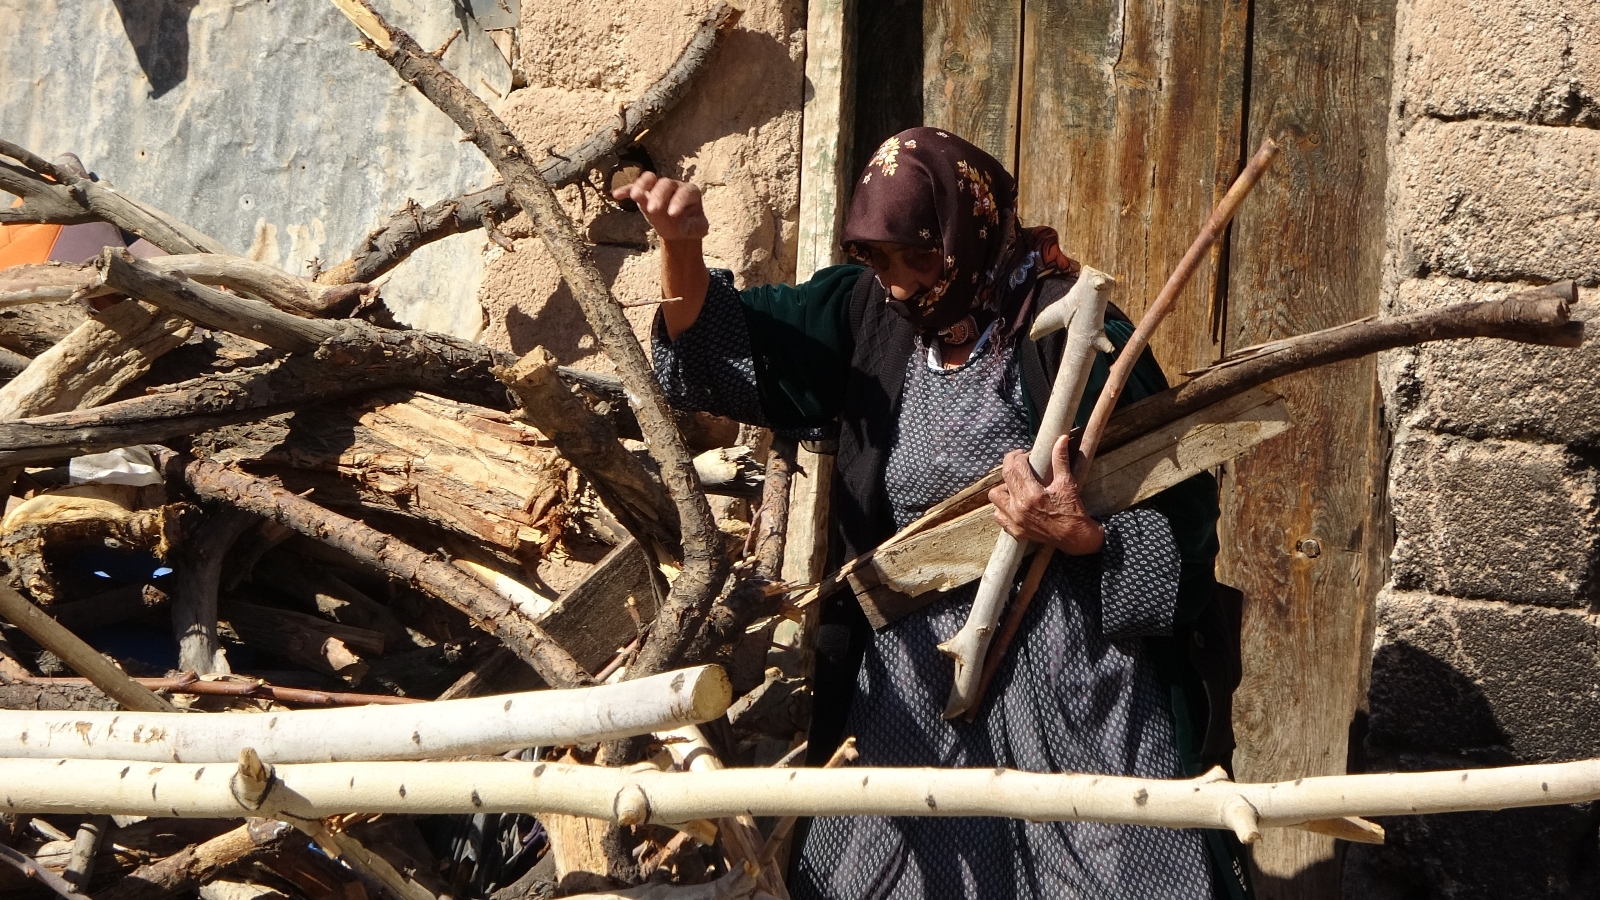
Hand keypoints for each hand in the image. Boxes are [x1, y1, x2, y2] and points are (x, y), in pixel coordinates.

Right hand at [612, 172, 708, 243]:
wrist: (679, 228)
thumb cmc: (691, 226)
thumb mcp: (699, 229)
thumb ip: (696, 227)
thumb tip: (684, 225)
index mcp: (690, 192)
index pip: (684, 192)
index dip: (678, 201)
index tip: (672, 215)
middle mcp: (674, 185)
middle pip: (665, 183)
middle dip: (658, 195)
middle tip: (653, 210)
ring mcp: (658, 187)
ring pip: (649, 178)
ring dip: (641, 185)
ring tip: (635, 196)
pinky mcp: (645, 193)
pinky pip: (634, 187)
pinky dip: (625, 190)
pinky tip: (617, 195)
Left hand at [989, 435, 1104, 554]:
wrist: (1075, 538)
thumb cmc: (1072, 510)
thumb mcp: (1067, 483)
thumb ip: (1060, 459)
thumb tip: (1061, 439)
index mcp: (1033, 494)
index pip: (1017, 466)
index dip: (1020, 456)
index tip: (1026, 454)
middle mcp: (1020, 507)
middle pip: (1005, 476)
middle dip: (1010, 464)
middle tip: (1018, 461)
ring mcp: (1015, 520)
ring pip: (996, 496)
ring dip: (1003, 486)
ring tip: (1015, 483)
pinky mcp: (1015, 531)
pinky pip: (998, 515)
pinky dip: (1002, 507)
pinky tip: (1013, 502)